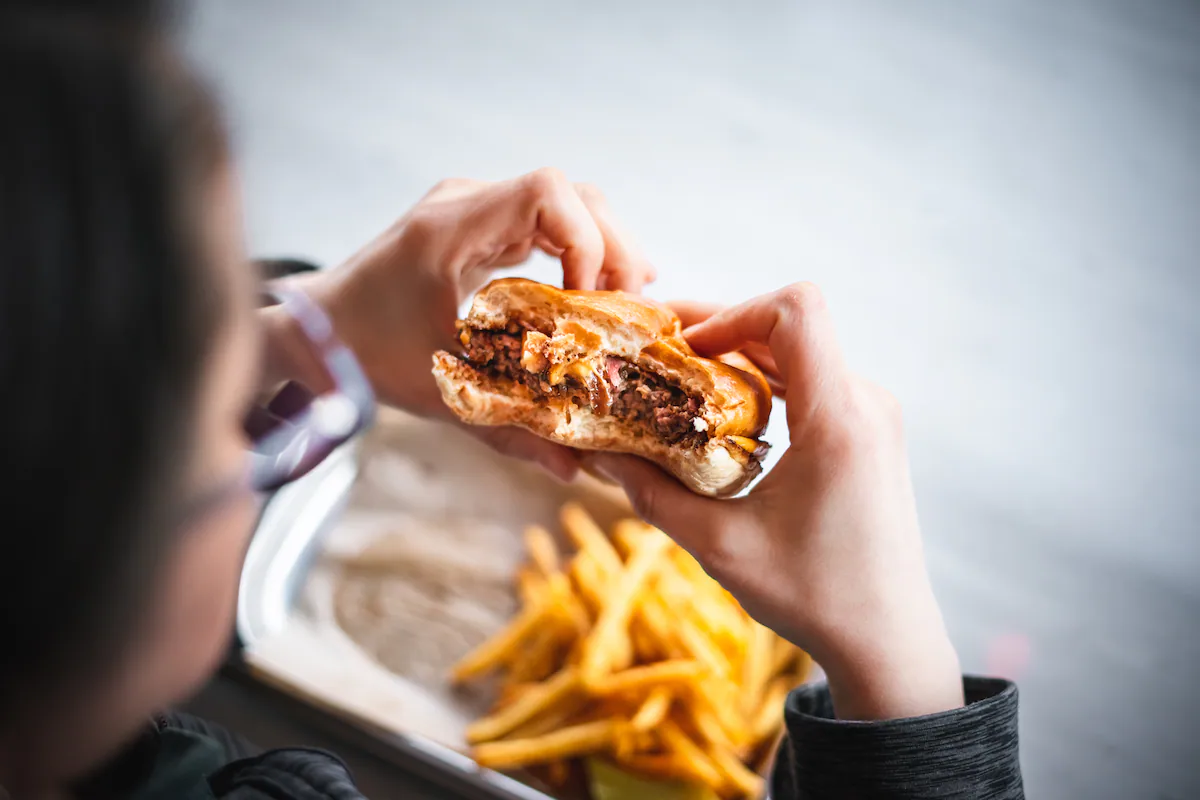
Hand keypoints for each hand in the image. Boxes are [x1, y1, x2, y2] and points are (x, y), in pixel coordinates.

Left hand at [306, 169, 655, 479]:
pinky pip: (546, 220)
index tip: (586, 299)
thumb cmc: (365, 355)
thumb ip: (508, 430)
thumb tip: (573, 470)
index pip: (546, 194)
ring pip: (566, 202)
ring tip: (624, 299)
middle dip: (613, 246)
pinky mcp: (479, 226)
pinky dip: (580, 248)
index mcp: (450, 229)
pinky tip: (600, 288)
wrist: (316, 331)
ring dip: (604, 246)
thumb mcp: (440, 393)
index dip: (585, 239)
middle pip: (571, 194)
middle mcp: (465, 204)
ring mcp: (473, 209)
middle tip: (630, 305)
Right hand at [587, 285, 963, 720]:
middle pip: (791, 325)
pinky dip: (764, 382)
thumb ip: (653, 494)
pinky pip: (814, 380)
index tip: (684, 348)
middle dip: (721, 330)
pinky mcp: (870, 433)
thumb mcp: (720, 546)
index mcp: (839, 420)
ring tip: (681, 381)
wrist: (888, 638)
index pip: (796, 309)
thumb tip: (599, 454)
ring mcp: (873, 416)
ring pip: (800, 350)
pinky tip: (722, 412)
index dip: (732, 311)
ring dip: (740, 357)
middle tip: (659, 355)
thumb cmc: (814, 598)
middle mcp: (866, 404)